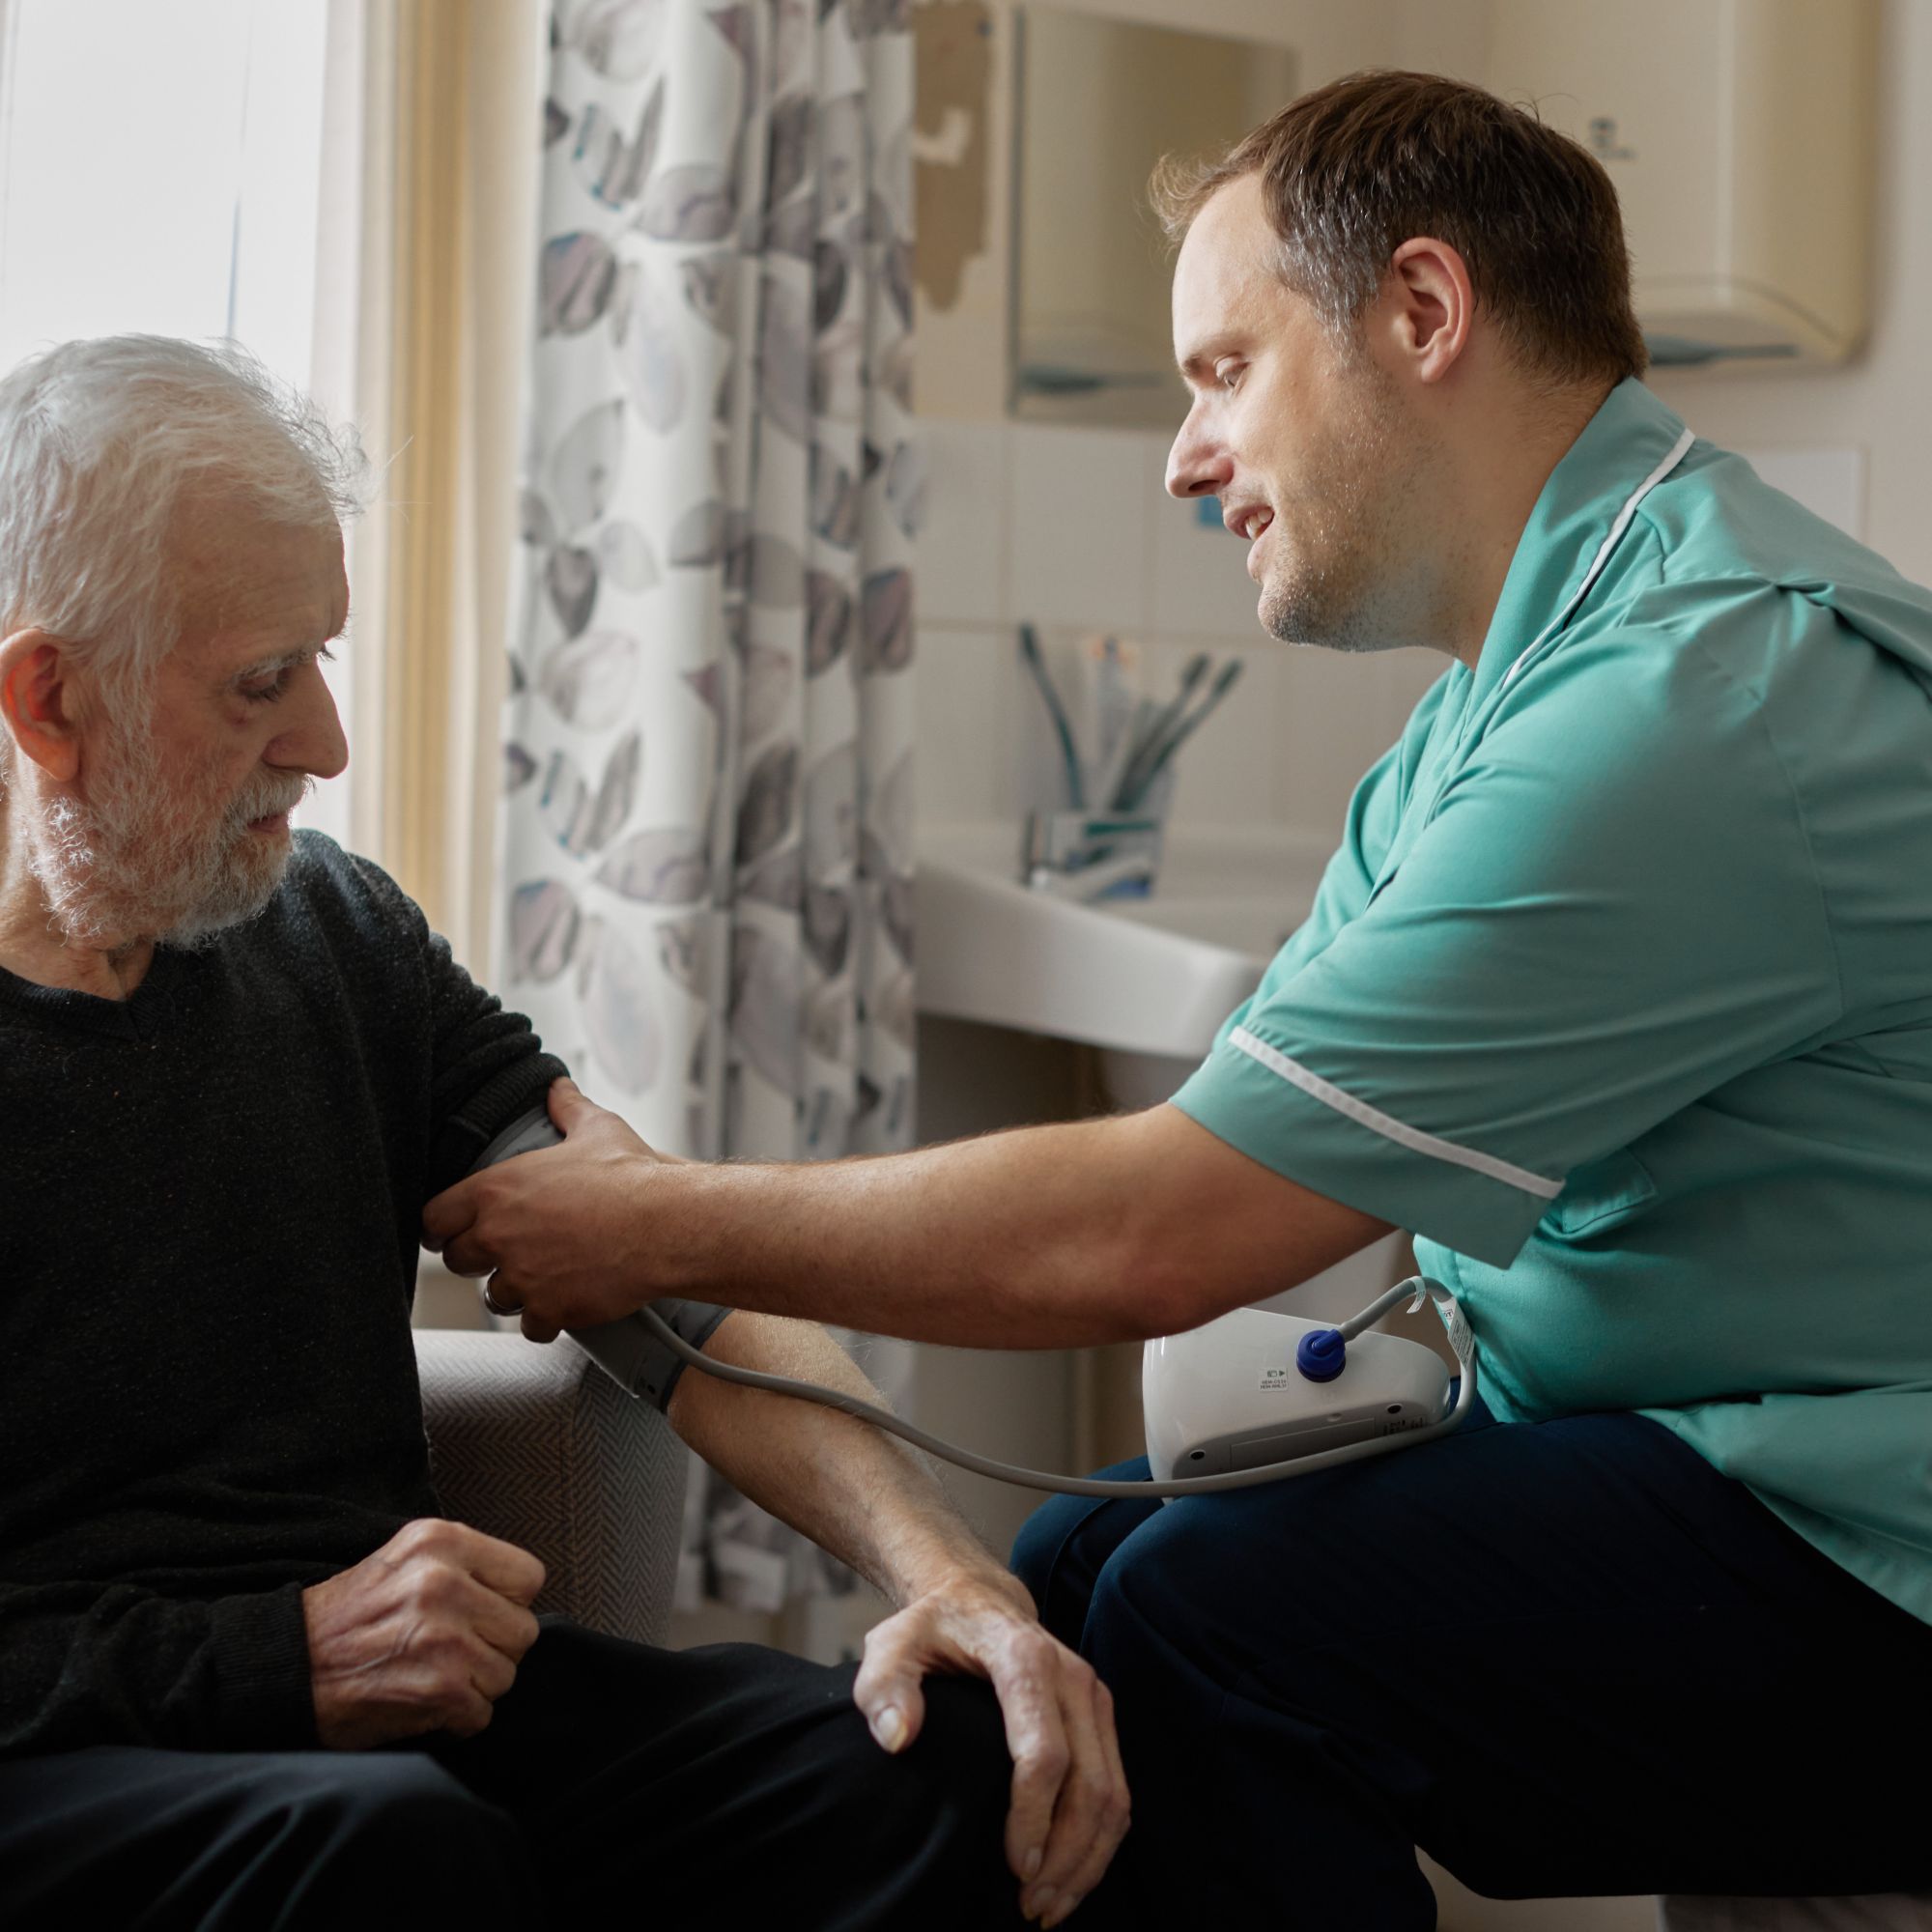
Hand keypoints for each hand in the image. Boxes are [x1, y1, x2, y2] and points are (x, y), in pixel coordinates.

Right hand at [302, 1518, 545, 1748]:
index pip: (528, 1577)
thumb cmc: (346, 1618)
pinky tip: (420, 1702)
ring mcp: (444, 1637)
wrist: (284, 1667)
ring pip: (506, 1674)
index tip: (480, 1616)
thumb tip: (516, 1592)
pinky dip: (455, 1719)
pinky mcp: (438, 1688)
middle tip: (450, 1653)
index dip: (507, 1603)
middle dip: (492, 1648)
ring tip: (431, 1675)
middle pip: (523, 1629)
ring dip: (474, 1686)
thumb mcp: (403, 1559)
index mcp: (441, 1541)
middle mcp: (446, 1582)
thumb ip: (462, 1564)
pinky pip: (481, 1713)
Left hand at [423, 1077, 667, 1343]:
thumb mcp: (596, 1128)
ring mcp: (523, 1277)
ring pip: (494, 1296)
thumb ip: (567, 1107)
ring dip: (514, 1290)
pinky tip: (563, 1303)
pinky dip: (546, 1319)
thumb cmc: (632, 1176)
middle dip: (477, 1258)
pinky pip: (531, 1326)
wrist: (665, 1225)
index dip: (441, 1225)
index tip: (449, 1231)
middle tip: (503, 1253)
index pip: (435, 1217)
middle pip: (458, 1260)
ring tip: (540, 1277)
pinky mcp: (550, 1309)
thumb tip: (557, 1087)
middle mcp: (500, 1235)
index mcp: (497, 1190)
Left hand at [854, 1568, 1129, 1926]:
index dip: (1033, 1817)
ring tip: (1048, 1908)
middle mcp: (1072, 1676)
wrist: (977, 1600)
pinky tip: (1070, 1878)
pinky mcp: (1102, 1717)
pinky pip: (1117, 1789)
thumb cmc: (931, 1631)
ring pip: (1114, 1793)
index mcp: (1024, 1658)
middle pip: (1090, 1783)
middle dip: (1066, 1856)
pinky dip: (1101, 1842)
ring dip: (1089, 1860)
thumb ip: (884, 1686)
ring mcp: (1094, 1697)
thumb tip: (897, 1738)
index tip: (1014, 1868)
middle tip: (1030, 1908)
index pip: (1044, 1752)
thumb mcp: (892, 1644)